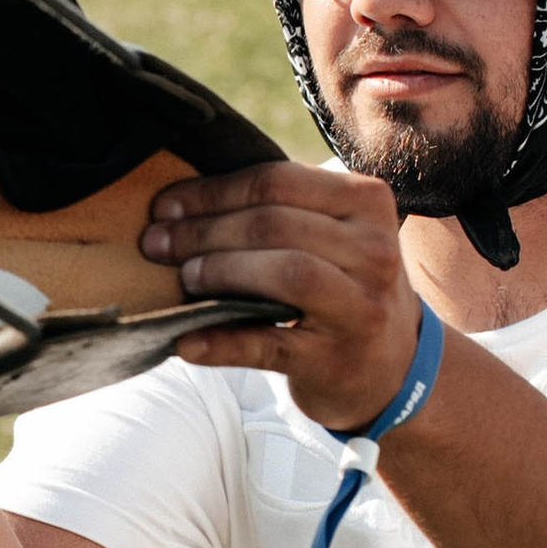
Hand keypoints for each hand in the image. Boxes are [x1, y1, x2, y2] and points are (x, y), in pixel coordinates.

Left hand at [141, 161, 419, 433]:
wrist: (392, 365)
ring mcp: (361, 307)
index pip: (277, 182)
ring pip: (285, 272)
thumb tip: (179, 202)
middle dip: (203, 231)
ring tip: (183, 279)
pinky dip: (222, 342)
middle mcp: (374, 250)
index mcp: (367, 202)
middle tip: (155, 243)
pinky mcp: (337, 359)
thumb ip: (280, 210)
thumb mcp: (334, 235)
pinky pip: (271, 345)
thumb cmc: (342, 286)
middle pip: (274, 224)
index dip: (213, 192)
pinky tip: (187, 342)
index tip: (164, 206)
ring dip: (220, 272)